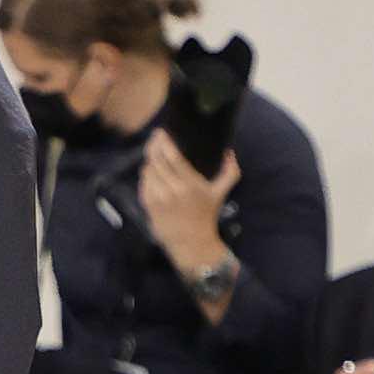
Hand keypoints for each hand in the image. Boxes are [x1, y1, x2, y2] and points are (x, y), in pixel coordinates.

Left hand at [138, 139, 243, 291]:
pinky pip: (143, 182)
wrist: (190, 242)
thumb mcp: (221, 193)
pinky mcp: (148, 205)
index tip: (162, 132)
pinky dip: (146, 174)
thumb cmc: (206, 215)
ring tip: (155, 154)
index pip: (172, 157)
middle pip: (156, 160)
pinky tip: (151, 170)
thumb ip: (230, 171)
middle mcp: (172, 190)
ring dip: (150, 160)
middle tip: (155, 138)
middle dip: (154, 146)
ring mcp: (158, 198)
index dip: (164, 142)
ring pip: (147, 170)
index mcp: (190, 184)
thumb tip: (229, 152)